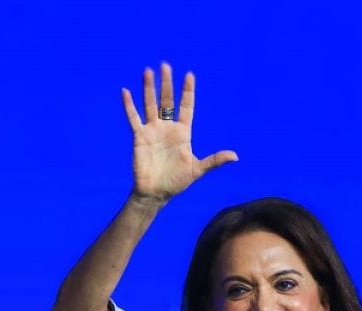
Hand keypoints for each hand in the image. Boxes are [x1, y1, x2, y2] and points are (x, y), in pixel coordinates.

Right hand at [122, 63, 237, 201]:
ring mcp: (152, 131)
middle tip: (166, 65)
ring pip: (150, 105)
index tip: (189, 75)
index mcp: (183, 133)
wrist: (156, 193)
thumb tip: (235, 156)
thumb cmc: (177, 182)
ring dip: (149, 88)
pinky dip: (129, 106)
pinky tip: (125, 92)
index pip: (186, 107)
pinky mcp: (139, 137)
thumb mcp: (197, 170)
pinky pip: (133, 118)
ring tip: (148, 71)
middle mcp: (167, 128)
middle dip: (167, 84)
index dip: (188, 91)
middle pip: (167, 101)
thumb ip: (214, 161)